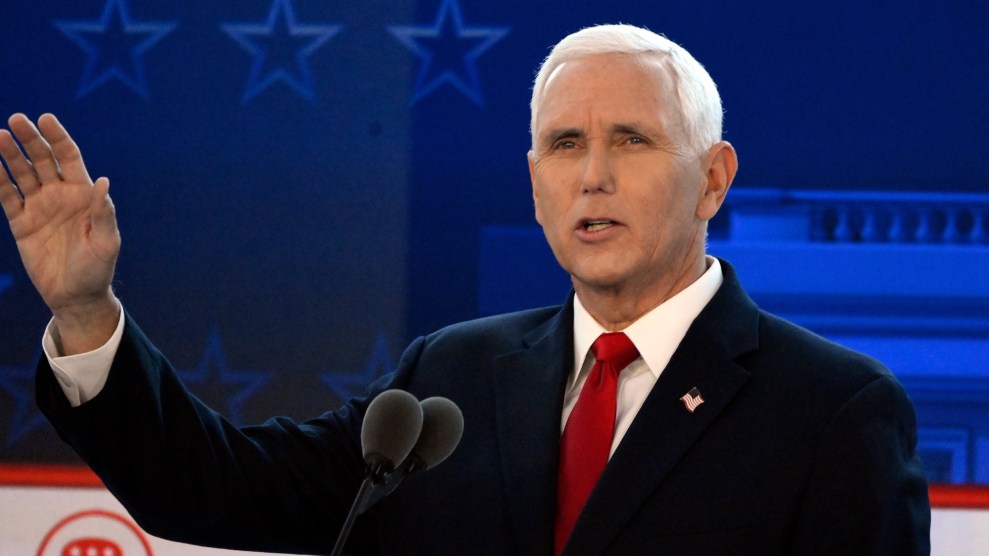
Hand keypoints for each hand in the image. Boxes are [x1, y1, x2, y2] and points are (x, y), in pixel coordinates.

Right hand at [0, 113, 120, 353]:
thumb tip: (103, 180)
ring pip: (21, 173)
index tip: (46, 119)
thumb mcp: (106, 241)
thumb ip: (103, 212)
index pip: (68, 157)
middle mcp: (60, 194)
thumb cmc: (97, 268)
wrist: (75, 295)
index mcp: (83, 194)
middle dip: (30, 138)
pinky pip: (7, 195)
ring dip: (10, 154)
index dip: (58, 137)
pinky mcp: (21, 222)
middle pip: (42, 159)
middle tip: (16, 120)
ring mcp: (39, 206)